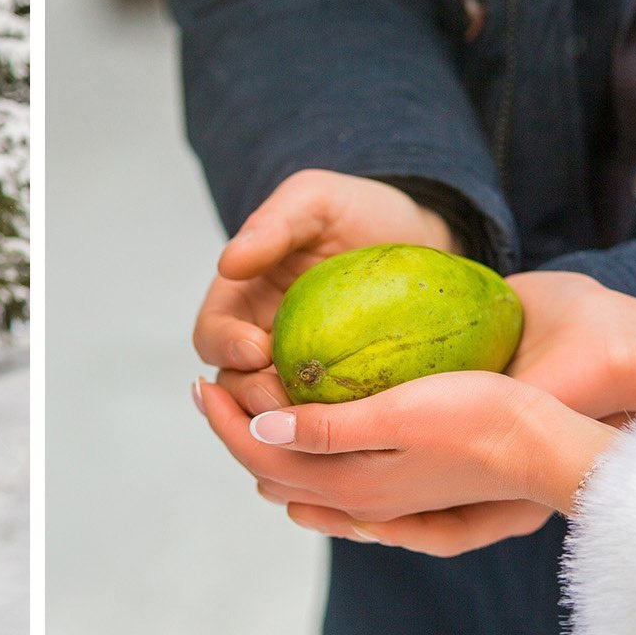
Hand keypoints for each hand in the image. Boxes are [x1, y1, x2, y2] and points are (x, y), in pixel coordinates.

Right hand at [193, 169, 455, 414]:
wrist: (423, 239)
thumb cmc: (361, 212)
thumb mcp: (316, 200)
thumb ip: (273, 224)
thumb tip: (229, 263)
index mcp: (245, 298)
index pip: (212, 335)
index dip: (224, 347)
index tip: (255, 349)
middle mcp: (265, 341)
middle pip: (234, 388)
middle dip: (251, 398)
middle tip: (284, 399)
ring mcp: (305, 374)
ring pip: (275, 418)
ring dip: (287, 426)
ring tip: (319, 422)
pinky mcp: (344, 397)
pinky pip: (327, 427)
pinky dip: (332, 434)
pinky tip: (354, 431)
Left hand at [195, 368, 621, 538]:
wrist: (546, 447)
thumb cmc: (479, 418)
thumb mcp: (397, 413)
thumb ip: (327, 428)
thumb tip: (260, 428)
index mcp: (349, 481)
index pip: (260, 454)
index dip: (223, 419)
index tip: (200, 379)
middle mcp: (360, 498)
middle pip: (274, 469)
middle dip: (236, 430)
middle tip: (211, 387)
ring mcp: (385, 496)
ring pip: (303, 476)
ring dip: (268, 443)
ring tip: (246, 403)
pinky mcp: (408, 483)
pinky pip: (336, 479)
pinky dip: (305, 458)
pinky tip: (303, 438)